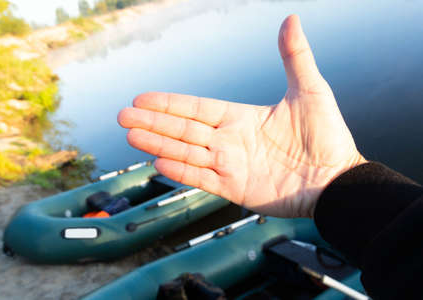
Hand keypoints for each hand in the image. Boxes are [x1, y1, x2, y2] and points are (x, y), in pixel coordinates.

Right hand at [118, 15, 365, 217]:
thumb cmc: (328, 137)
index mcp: (240, 118)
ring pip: (186, 152)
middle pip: (183, 129)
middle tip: (123, 115)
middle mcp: (229, 141)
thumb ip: (295, 57)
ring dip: (158, 144)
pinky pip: (202, 178)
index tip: (142, 98)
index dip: (169, 103)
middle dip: (153, 122)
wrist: (338, 181)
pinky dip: (181, 171)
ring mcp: (230, 166)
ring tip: (131, 136)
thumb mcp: (310, 91)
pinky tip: (159, 161)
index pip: (196, 108)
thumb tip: (291, 18)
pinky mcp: (235, 189)